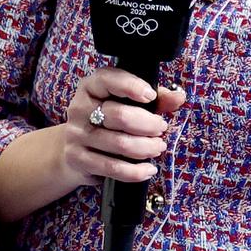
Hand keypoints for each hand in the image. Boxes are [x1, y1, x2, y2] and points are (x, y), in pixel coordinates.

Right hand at [57, 67, 187, 187]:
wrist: (72, 151)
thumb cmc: (105, 124)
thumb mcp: (126, 105)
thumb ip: (154, 100)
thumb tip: (178, 98)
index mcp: (90, 88)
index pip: (108, 79)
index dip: (132, 86)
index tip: (151, 96)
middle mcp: (79, 109)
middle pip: (120, 115)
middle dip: (149, 124)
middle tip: (161, 129)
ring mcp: (77, 135)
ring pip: (120, 143)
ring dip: (147, 148)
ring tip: (157, 147)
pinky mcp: (78, 158)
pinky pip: (113, 167)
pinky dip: (136, 171)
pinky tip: (148, 169)